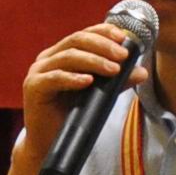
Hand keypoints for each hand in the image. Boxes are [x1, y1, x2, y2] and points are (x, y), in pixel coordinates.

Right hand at [18, 22, 138, 151]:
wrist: (50, 143)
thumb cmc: (73, 116)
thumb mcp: (99, 94)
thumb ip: (117, 81)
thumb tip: (142, 72)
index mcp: (62, 53)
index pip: (84, 34)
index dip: (104, 32)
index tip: (124, 38)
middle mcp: (48, 58)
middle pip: (76, 40)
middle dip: (103, 46)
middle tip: (123, 56)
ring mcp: (38, 71)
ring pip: (68, 57)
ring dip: (94, 61)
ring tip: (114, 70)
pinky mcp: (33, 88)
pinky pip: (54, 78)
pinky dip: (73, 78)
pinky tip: (88, 81)